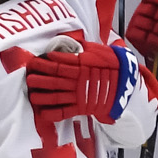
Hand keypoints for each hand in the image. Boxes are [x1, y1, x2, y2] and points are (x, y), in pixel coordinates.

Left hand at [25, 38, 141, 124]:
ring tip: (32, 95)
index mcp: (81, 66)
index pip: (56, 64)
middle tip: (28, 78)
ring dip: (41, 97)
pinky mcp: (82, 108)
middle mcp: (78, 81)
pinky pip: (64, 112)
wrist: (128, 83)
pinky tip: (42, 112)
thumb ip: (83, 48)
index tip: (34, 62)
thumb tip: (70, 43)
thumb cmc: (113, 64)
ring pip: (55, 97)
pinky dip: (52, 113)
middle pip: (52, 81)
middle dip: (37, 80)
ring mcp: (79, 95)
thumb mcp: (99, 51)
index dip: (42, 63)